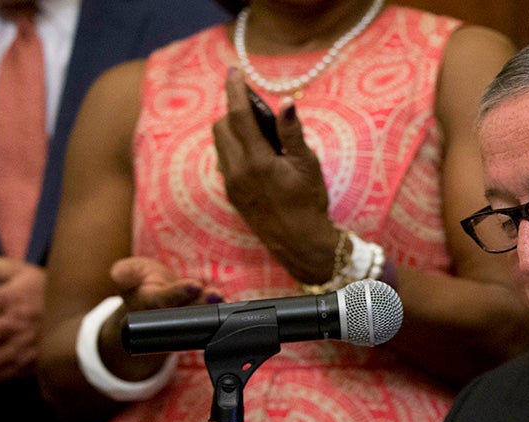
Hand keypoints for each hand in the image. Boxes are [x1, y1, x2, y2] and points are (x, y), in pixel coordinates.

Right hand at [90, 256, 222, 382]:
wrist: (148, 299)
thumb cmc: (138, 282)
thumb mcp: (125, 273)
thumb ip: (124, 272)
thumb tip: (118, 275)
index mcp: (149, 303)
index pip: (164, 299)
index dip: (178, 293)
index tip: (194, 285)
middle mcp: (168, 315)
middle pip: (186, 311)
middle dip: (201, 303)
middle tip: (214, 295)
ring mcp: (184, 319)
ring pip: (199, 315)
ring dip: (212, 308)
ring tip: (222, 299)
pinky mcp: (196, 317)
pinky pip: (209, 316)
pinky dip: (220, 311)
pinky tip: (230, 306)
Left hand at [212, 70, 341, 283]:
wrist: (299, 242)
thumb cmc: (309, 202)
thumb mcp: (308, 165)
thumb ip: (292, 132)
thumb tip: (286, 102)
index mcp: (257, 161)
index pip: (239, 116)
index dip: (235, 91)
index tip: (233, 73)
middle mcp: (238, 171)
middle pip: (221, 127)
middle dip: (233, 111)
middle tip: (255, 108)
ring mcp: (232, 184)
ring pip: (220, 144)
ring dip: (231, 130)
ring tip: (255, 131)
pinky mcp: (232, 194)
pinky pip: (224, 161)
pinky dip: (233, 148)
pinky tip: (254, 153)